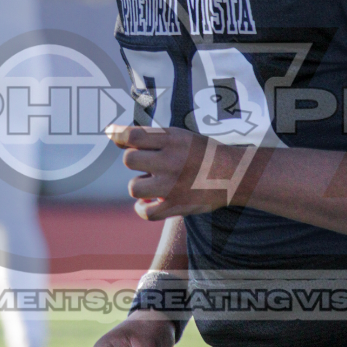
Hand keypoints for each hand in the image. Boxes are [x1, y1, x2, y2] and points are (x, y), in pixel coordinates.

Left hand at [106, 123, 255, 219]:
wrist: (234, 174)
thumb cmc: (202, 153)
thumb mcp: (180, 136)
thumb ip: (149, 136)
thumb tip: (113, 134)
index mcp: (172, 140)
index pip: (133, 136)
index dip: (118, 134)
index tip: (112, 133)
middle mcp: (171, 162)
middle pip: (129, 160)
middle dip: (135, 160)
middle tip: (150, 162)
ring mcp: (173, 186)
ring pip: (134, 187)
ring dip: (140, 185)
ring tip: (154, 182)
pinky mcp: (177, 206)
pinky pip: (146, 213)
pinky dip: (143, 208)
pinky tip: (148, 202)